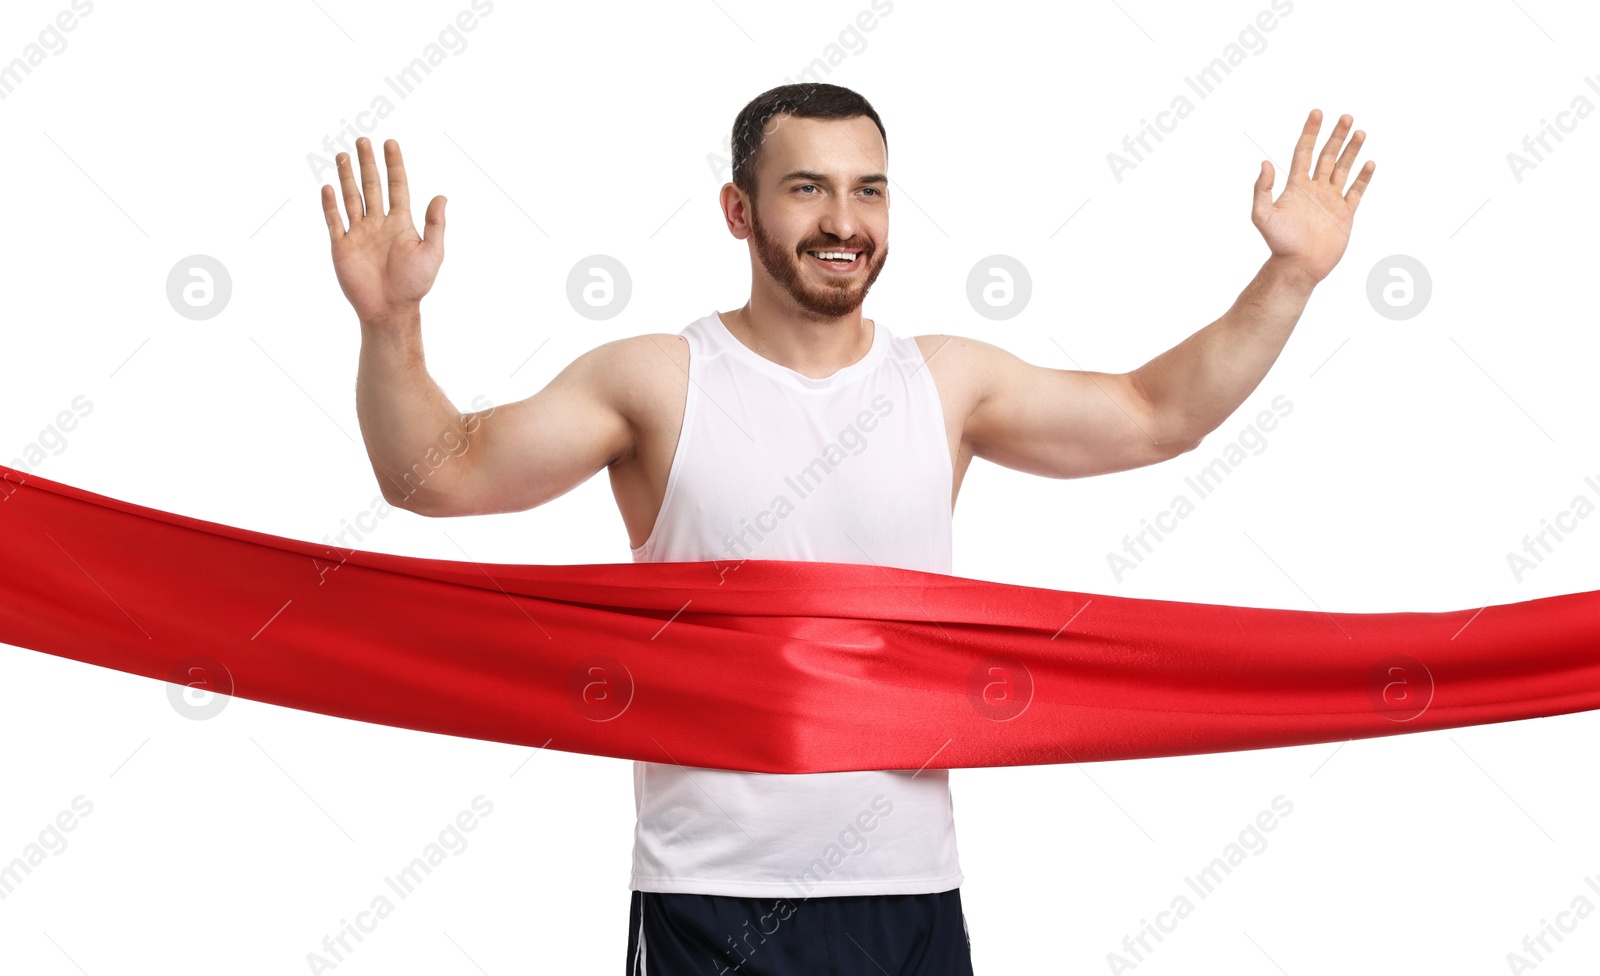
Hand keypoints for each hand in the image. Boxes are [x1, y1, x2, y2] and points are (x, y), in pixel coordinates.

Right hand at [321, 137, 445, 323]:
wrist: (390, 309)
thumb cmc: (415, 284)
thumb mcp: (432, 253)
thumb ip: (435, 224)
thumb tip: (441, 196)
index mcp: (400, 223)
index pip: (397, 186)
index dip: (394, 165)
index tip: (390, 143)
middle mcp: (378, 224)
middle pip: (372, 186)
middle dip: (367, 164)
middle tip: (362, 141)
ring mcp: (359, 233)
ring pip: (351, 198)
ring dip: (347, 177)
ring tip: (343, 155)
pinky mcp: (342, 246)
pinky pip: (334, 221)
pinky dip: (330, 205)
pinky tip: (328, 187)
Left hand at [1251, 109, 1374, 285]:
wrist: (1298, 267)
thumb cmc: (1279, 243)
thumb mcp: (1263, 215)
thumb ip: (1262, 190)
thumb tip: (1264, 163)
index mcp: (1296, 186)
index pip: (1304, 151)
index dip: (1310, 132)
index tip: (1318, 112)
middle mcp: (1314, 189)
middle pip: (1327, 155)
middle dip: (1336, 136)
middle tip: (1346, 117)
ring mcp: (1330, 200)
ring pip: (1343, 169)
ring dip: (1351, 151)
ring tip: (1360, 132)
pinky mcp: (1344, 214)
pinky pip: (1356, 191)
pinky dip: (1363, 177)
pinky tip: (1369, 163)